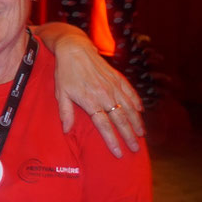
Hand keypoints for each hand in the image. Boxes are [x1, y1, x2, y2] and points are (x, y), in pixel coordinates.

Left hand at [53, 35, 143, 156]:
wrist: (75, 49)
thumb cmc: (65, 73)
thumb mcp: (61, 94)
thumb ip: (65, 113)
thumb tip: (66, 131)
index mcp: (90, 101)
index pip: (104, 126)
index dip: (112, 140)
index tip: (118, 152)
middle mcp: (105, 94)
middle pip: (120, 119)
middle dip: (129, 136)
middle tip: (135, 149)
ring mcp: (113, 85)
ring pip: (129, 107)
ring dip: (136, 122)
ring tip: (141, 135)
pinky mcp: (118, 77)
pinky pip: (130, 92)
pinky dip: (136, 103)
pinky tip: (140, 112)